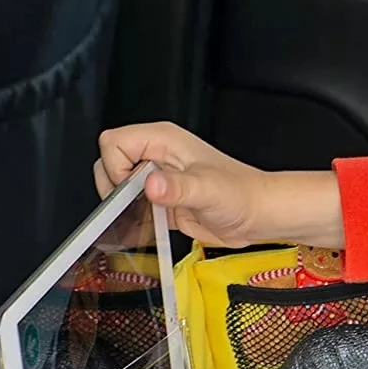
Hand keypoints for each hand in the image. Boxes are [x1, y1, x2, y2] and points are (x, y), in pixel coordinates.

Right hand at [94, 122, 343, 248]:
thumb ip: (178, 187)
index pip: (114, 142)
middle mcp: (158, 156)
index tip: (136, 188)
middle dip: (116, 189)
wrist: (259, 216)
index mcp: (164, 140)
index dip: (116, 167)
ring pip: (117, 188)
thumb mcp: (208, 190)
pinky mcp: (161, 200)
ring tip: (150, 216)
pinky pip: (131, 208)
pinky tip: (149, 228)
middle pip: (109, 165)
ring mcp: (158, 178)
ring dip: (124, 207)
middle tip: (141, 204)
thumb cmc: (243, 195)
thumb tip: (152, 184)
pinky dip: (132, 220)